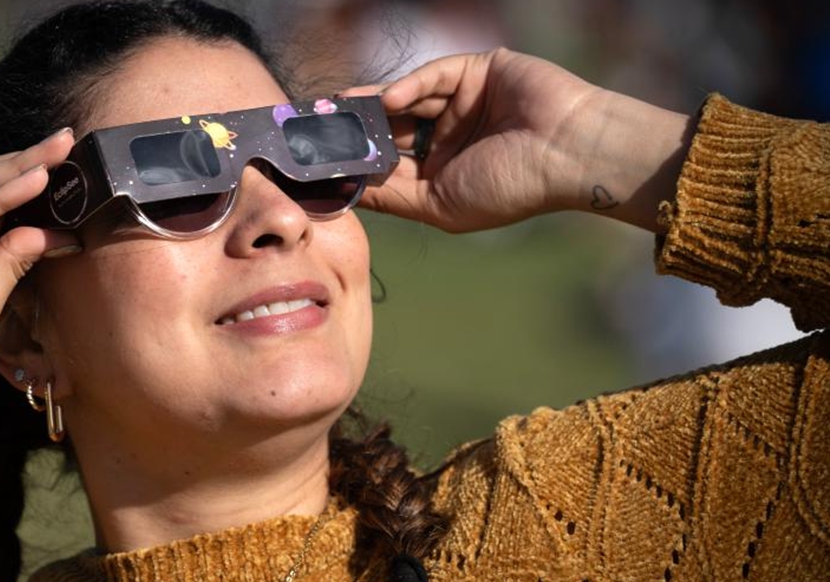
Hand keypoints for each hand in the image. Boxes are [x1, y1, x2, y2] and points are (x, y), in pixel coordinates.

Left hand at [346, 48, 691, 232]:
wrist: (567, 155)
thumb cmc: (510, 188)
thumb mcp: (439, 204)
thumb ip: (391, 196)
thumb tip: (344, 192)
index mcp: (440, 172)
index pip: (387, 164)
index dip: (355, 162)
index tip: (319, 162)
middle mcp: (447, 136)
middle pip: (390, 128)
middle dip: (357, 129)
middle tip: (320, 129)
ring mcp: (461, 102)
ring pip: (406, 99)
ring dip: (373, 105)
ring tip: (341, 110)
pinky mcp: (475, 71)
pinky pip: (434, 76)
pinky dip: (410, 86)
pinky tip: (389, 101)